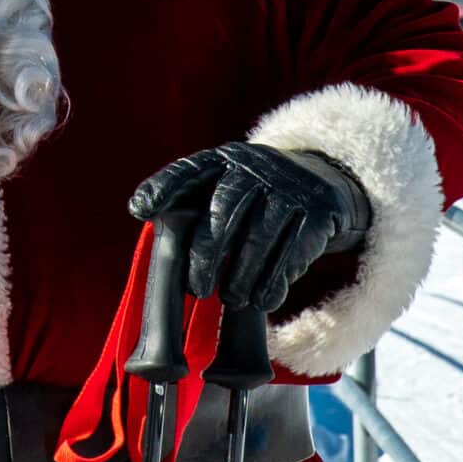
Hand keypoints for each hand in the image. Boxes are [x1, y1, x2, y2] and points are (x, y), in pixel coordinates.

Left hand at [130, 143, 371, 313]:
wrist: (322, 183)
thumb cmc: (257, 197)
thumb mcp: (228, 187)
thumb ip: (193, 203)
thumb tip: (144, 218)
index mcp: (225, 161)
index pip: (189, 170)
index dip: (163, 188)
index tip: (140, 210)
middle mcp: (254, 168)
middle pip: (224, 210)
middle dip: (206, 255)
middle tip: (197, 289)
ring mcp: (289, 187)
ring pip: (259, 237)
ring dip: (242, 276)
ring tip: (232, 299)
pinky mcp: (317, 210)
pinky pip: (293, 252)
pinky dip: (275, 281)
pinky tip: (263, 300)